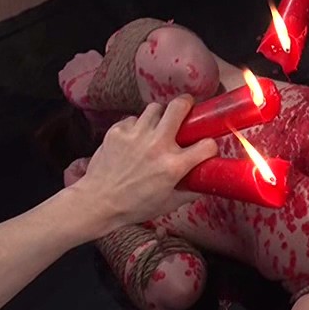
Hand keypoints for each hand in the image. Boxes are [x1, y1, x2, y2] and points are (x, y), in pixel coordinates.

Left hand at [67, 95, 217, 233]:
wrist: (98, 202)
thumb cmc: (135, 206)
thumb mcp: (170, 203)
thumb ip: (191, 191)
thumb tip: (207, 181)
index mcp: (174, 166)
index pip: (206, 145)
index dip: (210, 146)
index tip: (206, 148)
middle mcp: (157, 145)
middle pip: (178, 107)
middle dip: (187, 104)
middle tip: (187, 107)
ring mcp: (135, 135)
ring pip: (155, 108)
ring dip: (161, 115)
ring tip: (159, 125)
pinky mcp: (118, 131)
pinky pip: (134, 119)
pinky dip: (138, 126)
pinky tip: (136, 139)